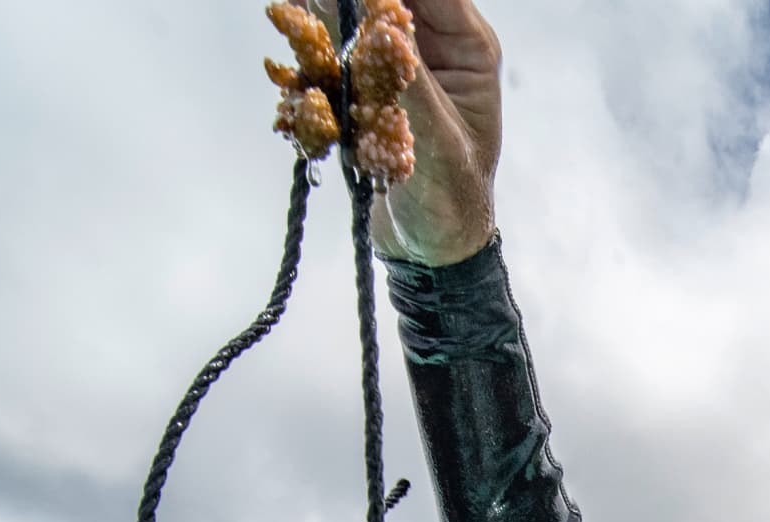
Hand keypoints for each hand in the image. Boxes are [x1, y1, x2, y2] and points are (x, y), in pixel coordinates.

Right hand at [322, 0, 503, 262]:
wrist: (430, 250)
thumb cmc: (451, 201)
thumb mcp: (434, 134)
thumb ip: (402, 69)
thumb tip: (377, 13)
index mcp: (466, 47)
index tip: (340, 0)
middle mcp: (431, 45)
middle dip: (339, 9)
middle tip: (302, 16)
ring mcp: (393, 64)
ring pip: (342, 20)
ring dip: (316, 40)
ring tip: (306, 69)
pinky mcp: (362, 86)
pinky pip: (325, 59)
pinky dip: (308, 76)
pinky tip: (305, 103)